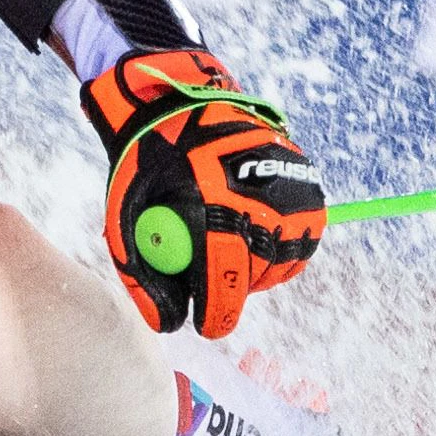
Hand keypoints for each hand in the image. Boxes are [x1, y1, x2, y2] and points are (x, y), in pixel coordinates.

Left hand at [79, 48, 325, 337]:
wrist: (182, 109)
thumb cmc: (149, 171)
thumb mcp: (127, 220)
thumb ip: (143, 278)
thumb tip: (171, 325)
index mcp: (209, 206)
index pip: (223, 281)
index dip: (216, 314)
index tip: (208, 326)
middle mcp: (255, 198)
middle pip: (253, 277)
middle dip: (230, 284)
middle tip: (212, 269)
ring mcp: (287, 191)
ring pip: (280, 264)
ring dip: (257, 266)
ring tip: (230, 235)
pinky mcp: (308, 186)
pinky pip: (301, 243)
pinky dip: (279, 246)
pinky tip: (254, 225)